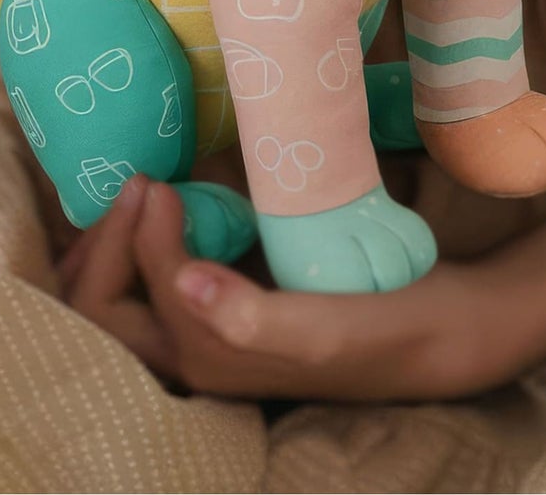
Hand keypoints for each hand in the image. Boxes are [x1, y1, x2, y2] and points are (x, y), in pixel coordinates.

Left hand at [59, 177, 535, 401]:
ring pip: (124, 297)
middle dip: (102, 248)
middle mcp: (196, 356)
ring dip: (118, 245)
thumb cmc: (387, 328)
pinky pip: (160, 279)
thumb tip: (183, 282)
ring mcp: (211, 332)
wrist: (443, 327)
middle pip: (102, 309)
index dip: (131, 241)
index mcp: (206, 364)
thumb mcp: (327, 328)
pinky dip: (148, 242)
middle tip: (140, 184)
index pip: (120, 305)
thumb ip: (252, 317)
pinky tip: (172, 206)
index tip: (162, 182)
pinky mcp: (231, 309)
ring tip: (146, 190)